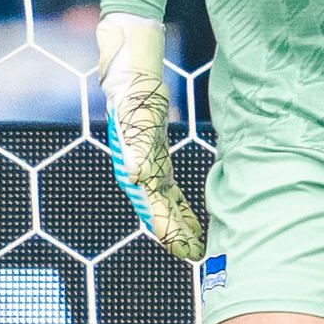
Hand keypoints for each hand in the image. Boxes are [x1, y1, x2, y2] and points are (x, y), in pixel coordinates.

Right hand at [95, 14, 199, 260]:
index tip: (182, 248)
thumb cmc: (132, 90)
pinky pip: (167, 187)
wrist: (128, 68)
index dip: (166, 228)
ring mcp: (145, 163)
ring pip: (162, 202)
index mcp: (135, 165)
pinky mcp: (154, 155)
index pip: (151, 205)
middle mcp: (137, 169)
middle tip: (195, 255)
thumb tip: (137, 176)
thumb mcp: (134, 116)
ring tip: (194, 245)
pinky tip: (189, 217)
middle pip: (157, 209)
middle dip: (174, 233)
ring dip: (177, 223)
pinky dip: (178, 205)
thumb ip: (136, 147)